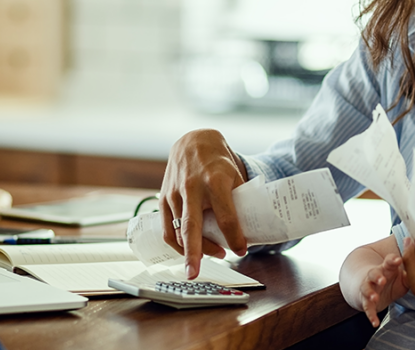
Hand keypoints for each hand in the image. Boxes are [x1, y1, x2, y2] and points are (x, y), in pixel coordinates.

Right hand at [160, 129, 248, 278]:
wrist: (193, 142)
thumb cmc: (218, 161)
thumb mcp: (235, 175)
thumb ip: (240, 200)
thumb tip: (251, 229)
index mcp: (214, 181)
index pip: (226, 216)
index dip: (234, 236)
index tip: (242, 249)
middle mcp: (191, 187)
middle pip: (192, 226)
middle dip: (194, 252)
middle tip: (195, 274)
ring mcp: (174, 193)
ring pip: (179, 231)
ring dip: (193, 250)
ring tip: (209, 257)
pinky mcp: (163, 197)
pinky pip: (167, 228)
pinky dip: (177, 244)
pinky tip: (189, 251)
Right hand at [359, 253, 407, 326]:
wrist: (374, 288)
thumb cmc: (392, 280)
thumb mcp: (403, 278)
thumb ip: (411, 276)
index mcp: (387, 268)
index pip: (388, 261)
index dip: (393, 260)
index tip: (398, 260)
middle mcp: (376, 276)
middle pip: (374, 273)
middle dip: (377, 277)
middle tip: (382, 280)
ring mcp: (369, 287)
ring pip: (366, 288)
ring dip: (369, 293)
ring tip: (374, 297)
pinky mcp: (366, 301)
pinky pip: (367, 307)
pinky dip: (370, 315)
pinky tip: (374, 323)